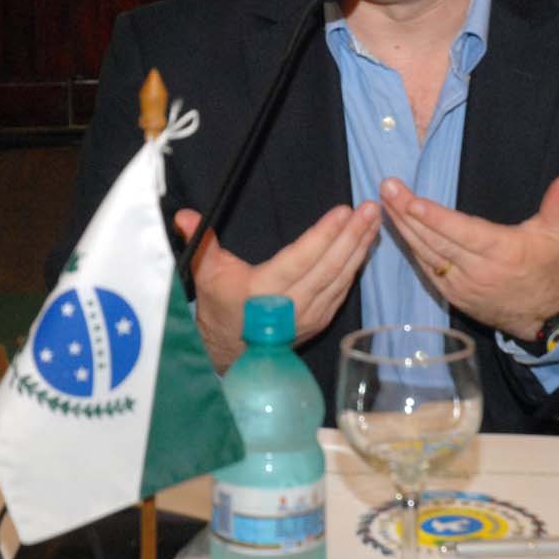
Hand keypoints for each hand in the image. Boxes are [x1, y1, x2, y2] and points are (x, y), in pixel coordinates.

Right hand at [175, 203, 380, 371]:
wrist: (231, 350)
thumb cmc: (220, 304)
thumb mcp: (206, 273)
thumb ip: (200, 241)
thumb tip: (184, 215)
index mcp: (263, 291)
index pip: (300, 259)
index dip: (323, 236)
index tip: (343, 211)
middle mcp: (291, 305)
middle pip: (328, 267)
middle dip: (352, 235)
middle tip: (371, 208)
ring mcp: (310, 315)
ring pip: (341, 278)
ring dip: (360, 247)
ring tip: (374, 219)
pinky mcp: (321, 319)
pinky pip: (343, 289)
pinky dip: (357, 265)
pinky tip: (366, 244)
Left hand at [380, 172, 558, 340]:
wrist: (545, 319)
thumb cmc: (549, 270)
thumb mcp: (558, 236)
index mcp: (502, 252)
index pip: (462, 233)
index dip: (435, 218)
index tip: (410, 201)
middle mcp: (477, 271)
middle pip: (435, 240)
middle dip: (406, 214)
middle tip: (386, 188)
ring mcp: (461, 285)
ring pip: (425, 253)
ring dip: (402, 227)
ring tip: (384, 201)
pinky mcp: (452, 294)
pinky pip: (426, 267)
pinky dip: (409, 247)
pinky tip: (395, 227)